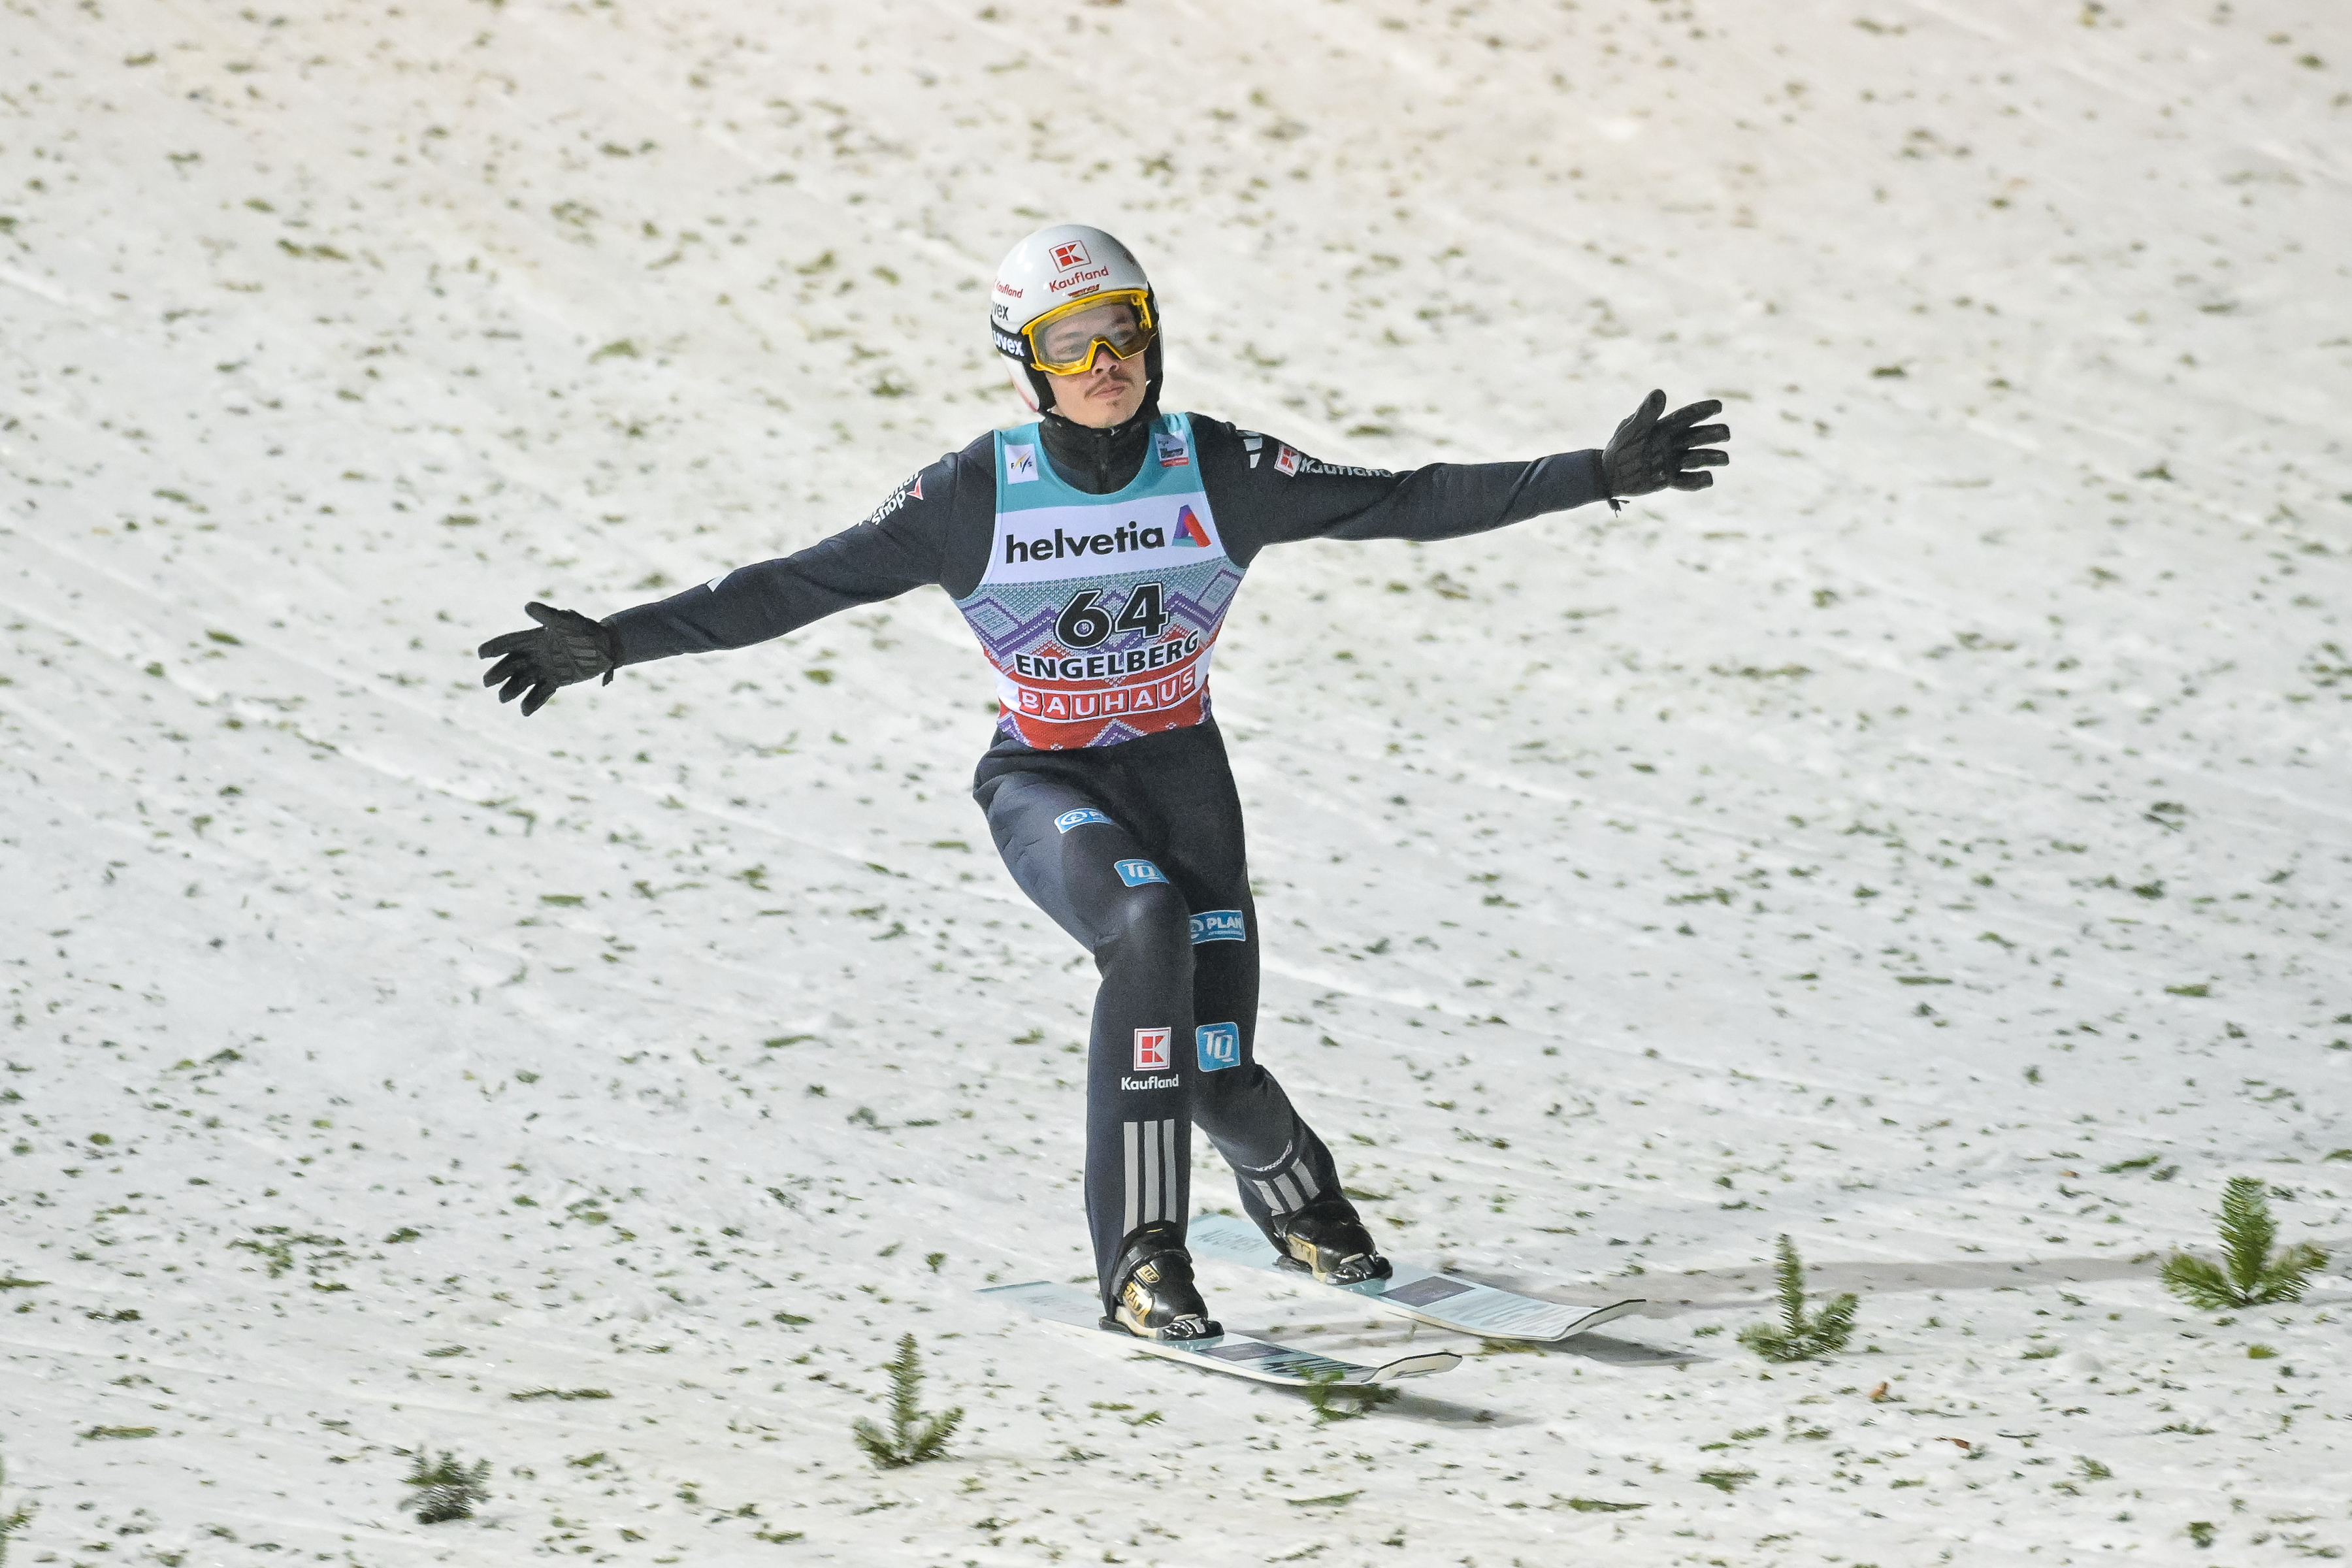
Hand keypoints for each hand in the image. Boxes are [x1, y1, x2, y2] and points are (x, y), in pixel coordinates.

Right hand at [477, 602, 616, 715]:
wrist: (606, 646)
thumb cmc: (585, 629)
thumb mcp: (566, 620)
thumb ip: (547, 616)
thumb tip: (528, 606)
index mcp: (534, 638)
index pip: (509, 643)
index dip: (494, 648)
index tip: (481, 654)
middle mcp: (535, 655)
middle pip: (510, 665)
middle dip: (498, 673)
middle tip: (487, 682)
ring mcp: (545, 669)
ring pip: (522, 681)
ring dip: (511, 689)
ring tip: (503, 698)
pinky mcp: (556, 681)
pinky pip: (541, 693)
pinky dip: (532, 702)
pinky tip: (524, 711)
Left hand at [1601, 389, 1730, 506]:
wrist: (1608, 474)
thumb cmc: (1618, 447)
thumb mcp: (1631, 430)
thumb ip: (1646, 414)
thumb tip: (1660, 393)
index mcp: (1665, 428)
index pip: (1687, 417)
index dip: (1703, 410)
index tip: (1718, 406)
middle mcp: (1673, 444)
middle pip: (1698, 437)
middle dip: (1713, 434)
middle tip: (1726, 433)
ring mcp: (1673, 462)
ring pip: (1698, 458)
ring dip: (1712, 457)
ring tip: (1725, 459)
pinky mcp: (1670, 480)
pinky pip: (1687, 481)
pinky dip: (1698, 481)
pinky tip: (1708, 478)